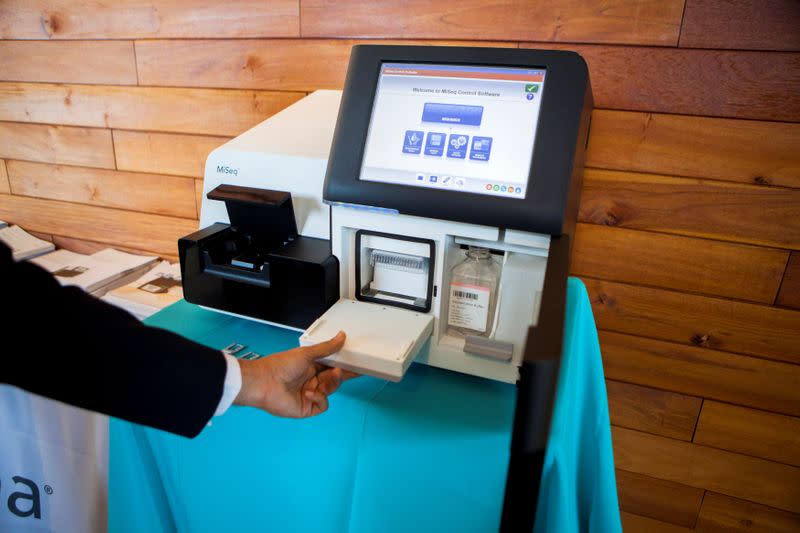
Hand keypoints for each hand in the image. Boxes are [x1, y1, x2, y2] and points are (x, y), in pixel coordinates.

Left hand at [233, 332, 357, 417]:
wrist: (264, 383)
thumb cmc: (281, 365)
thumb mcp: (307, 353)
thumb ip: (327, 348)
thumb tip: (341, 336)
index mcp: (311, 366)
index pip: (332, 365)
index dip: (344, 365)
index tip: (358, 362)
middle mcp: (311, 380)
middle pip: (334, 379)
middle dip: (341, 374)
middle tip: (348, 369)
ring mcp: (310, 394)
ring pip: (331, 390)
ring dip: (331, 383)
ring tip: (328, 377)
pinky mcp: (307, 408)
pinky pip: (323, 405)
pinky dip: (320, 398)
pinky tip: (309, 393)